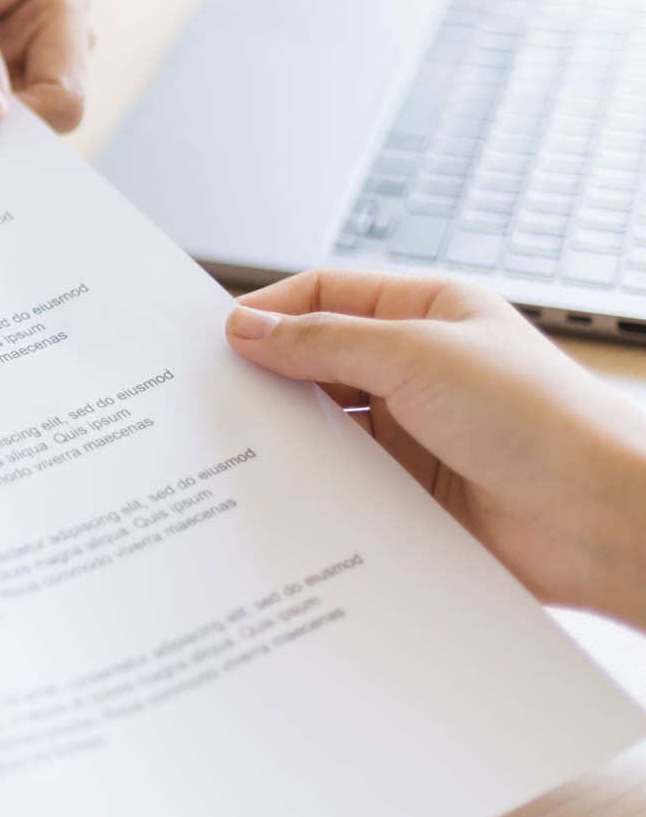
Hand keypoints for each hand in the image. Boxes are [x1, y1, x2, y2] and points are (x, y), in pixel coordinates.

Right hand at [227, 270, 645, 629]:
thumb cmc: (542, 421)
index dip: (272, 312)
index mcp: (429, 314)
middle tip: (214, 392)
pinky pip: (343, 479)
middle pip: (319, 360)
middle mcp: (419, 369)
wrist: (601, 520)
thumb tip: (249, 328)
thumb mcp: (418, 355)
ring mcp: (415, 431)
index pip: (328, 296)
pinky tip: (284, 489)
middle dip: (270, 374)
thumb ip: (324, 341)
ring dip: (291, 432)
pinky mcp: (411, 491)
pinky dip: (313, 481)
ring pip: (326, 423)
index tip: (221, 337)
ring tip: (240, 444)